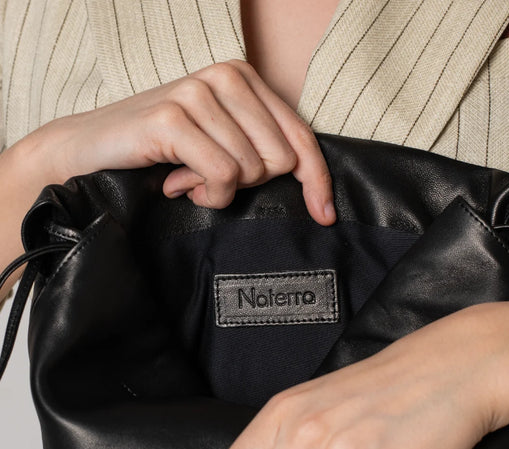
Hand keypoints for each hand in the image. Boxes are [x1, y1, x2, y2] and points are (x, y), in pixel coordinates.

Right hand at [41, 59, 334, 224]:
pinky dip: (207, 195)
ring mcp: (198, 93)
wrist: (88, 147)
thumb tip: (316, 190)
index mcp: (244, 78)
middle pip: (280, 160)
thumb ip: (260, 151)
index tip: (323, 215)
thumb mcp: (220, 144)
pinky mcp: (173, 118)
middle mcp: (226, 76)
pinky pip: (222, 177)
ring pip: (250, 171)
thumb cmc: (160, 151)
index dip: (317, 181)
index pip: (301, 138)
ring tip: (189, 178)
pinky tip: (180, 184)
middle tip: (210, 178)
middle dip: (249, 184)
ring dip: (220, 191)